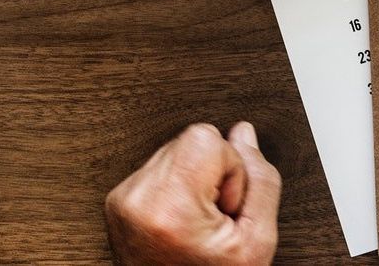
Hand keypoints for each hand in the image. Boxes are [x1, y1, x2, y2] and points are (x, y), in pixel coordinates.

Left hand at [105, 122, 280, 265]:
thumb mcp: (256, 244)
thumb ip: (261, 182)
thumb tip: (244, 133)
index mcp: (169, 208)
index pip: (206, 137)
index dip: (230, 170)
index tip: (224, 208)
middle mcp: (138, 199)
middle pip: (191, 140)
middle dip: (211, 174)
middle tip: (212, 219)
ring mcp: (124, 201)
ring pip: (175, 151)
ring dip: (192, 181)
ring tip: (194, 223)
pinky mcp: (117, 202)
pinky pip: (156, 169)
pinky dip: (173, 190)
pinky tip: (179, 221)